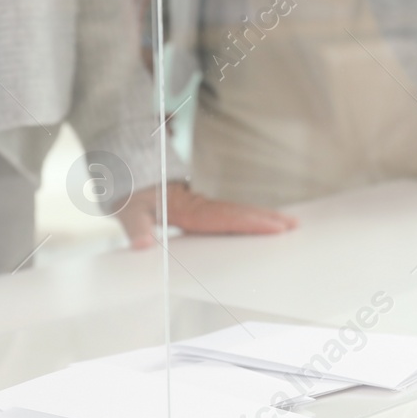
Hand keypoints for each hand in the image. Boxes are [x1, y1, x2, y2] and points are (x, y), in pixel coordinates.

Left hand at [115, 182, 297, 249]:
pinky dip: (247, 216)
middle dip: (266, 218)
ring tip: (287, 223)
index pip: (224, 217)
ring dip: (261, 216)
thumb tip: (143, 245)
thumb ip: (135, 227)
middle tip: (293, 225)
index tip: (273, 226)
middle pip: (237, 212)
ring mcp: (201, 204)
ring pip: (236, 210)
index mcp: (186, 207)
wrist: (123, 171)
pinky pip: (228, 212)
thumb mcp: (126, 209)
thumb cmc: (127, 192)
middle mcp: (198, 204)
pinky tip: (260, 221)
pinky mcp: (199, 206)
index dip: (250, 222)